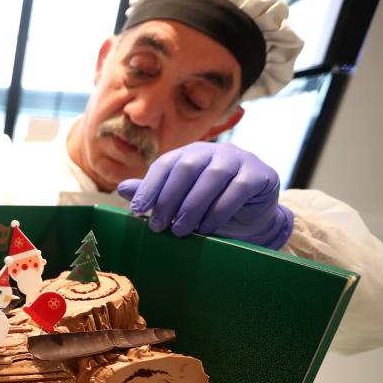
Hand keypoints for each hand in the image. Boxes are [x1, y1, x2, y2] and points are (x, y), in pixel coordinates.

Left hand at [117, 142, 293, 248]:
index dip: (150, 186)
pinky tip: (206, 228)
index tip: (136, 210)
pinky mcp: (260, 175)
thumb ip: (154, 193)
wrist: (252, 218)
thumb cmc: (210, 207)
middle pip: (188, 167)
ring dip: (193, 206)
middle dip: (169, 198)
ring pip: (213, 176)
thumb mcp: (180, 201)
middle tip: (157, 226)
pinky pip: (238, 189)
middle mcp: (214, 151)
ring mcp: (240, 159)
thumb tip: (122, 189)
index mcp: (191, 154)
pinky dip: (219, 210)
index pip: (166, 164)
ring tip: (180, 231)